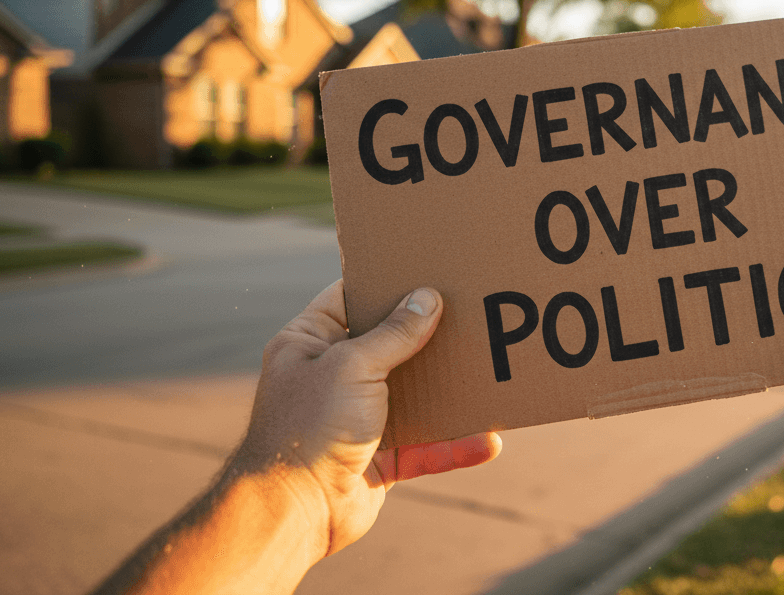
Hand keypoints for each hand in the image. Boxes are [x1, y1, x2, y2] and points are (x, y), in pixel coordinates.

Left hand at [232, 281, 501, 557]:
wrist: (293, 512)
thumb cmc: (309, 428)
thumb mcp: (352, 365)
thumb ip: (393, 333)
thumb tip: (428, 297)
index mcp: (309, 343)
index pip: (348, 298)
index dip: (385, 284)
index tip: (426, 271)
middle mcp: (331, 377)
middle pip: (390, 347)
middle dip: (430, 337)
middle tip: (471, 316)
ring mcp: (357, 419)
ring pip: (414, 399)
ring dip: (450, 395)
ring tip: (490, 378)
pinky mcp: (379, 459)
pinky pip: (425, 448)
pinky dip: (454, 447)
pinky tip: (487, 442)